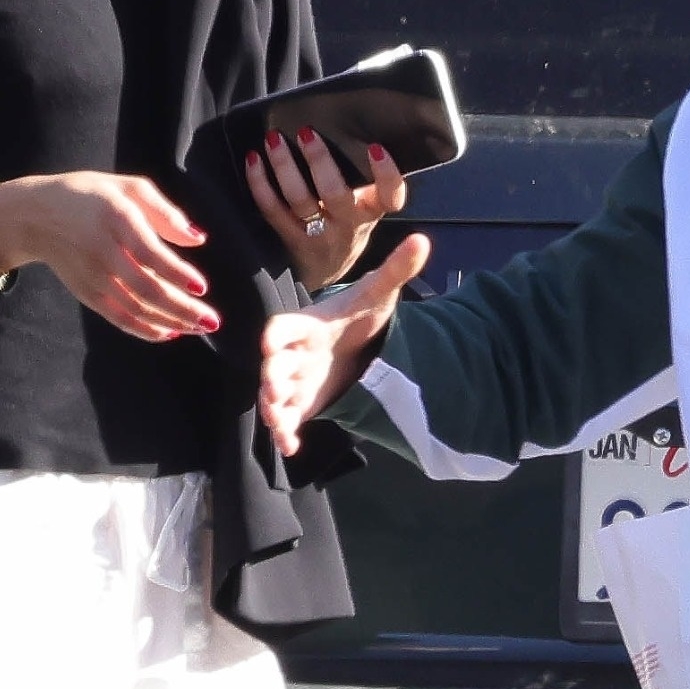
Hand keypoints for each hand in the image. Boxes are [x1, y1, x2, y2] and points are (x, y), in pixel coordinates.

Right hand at [0, 170, 215, 341]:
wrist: (36, 215)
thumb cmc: (92, 195)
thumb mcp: (127, 187)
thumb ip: (165, 212)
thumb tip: (198, 239)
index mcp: (115, 218)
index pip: (149, 252)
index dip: (176, 273)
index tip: (201, 287)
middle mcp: (102, 251)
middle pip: (145, 288)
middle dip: (182, 308)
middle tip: (212, 320)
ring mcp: (93, 276)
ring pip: (135, 309)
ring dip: (170, 322)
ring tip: (199, 327)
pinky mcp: (87, 294)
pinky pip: (119, 319)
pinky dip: (145, 329)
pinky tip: (170, 331)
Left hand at [243, 129, 409, 288]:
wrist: (327, 270)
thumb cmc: (348, 223)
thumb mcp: (367, 206)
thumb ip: (366, 179)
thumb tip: (357, 130)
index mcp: (370, 212)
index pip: (389, 197)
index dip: (386, 175)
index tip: (375, 148)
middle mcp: (346, 226)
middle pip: (335, 194)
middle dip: (320, 161)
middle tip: (306, 132)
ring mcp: (317, 235)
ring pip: (300, 200)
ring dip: (285, 166)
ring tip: (274, 139)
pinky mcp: (290, 239)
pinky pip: (272, 210)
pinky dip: (259, 183)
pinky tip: (253, 159)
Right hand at [259, 235, 432, 454]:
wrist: (359, 342)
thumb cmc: (361, 315)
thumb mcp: (379, 294)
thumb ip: (395, 270)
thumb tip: (421, 240)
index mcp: (309, 325)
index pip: (282, 327)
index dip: (275, 336)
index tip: (268, 345)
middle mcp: (296, 353)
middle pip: (274, 365)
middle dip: (271, 377)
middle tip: (274, 390)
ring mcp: (297, 379)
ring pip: (276, 394)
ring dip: (273, 407)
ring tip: (278, 421)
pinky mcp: (303, 401)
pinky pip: (289, 418)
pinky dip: (286, 433)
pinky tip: (291, 448)